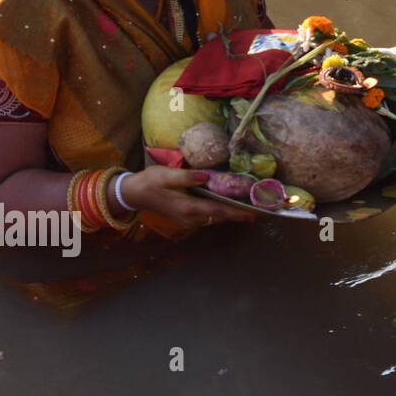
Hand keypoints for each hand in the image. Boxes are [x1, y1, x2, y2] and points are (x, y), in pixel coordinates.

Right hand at [118, 167, 255, 228]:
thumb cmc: (150, 182)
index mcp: (188, 208)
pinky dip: (222, 212)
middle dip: (241, 214)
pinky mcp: (186, 217)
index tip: (255, 213)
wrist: (133, 193)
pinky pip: (209, 216)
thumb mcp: (167, 175)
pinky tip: (231, 205)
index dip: (238, 212)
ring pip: (216, 218)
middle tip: (262, 210)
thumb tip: (208, 176)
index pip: (219, 211)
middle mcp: (191, 218)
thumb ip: (188, 177)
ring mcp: (188, 220)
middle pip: (221, 217)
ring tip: (252, 207)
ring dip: (233, 214)